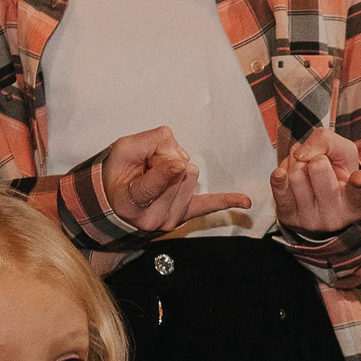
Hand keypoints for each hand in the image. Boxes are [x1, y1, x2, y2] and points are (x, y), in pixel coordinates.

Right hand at [105, 126, 251, 232]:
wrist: (116, 200)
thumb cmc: (118, 174)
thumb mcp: (122, 150)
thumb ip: (149, 142)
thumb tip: (177, 153)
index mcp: (132, 201)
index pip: (152, 185)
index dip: (165, 171)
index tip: (177, 165)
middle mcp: (154, 215)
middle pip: (178, 170)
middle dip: (166, 158)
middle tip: (147, 167)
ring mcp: (171, 219)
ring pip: (192, 175)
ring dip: (178, 167)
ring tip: (157, 175)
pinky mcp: (185, 215)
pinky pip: (209, 205)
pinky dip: (226, 201)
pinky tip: (244, 202)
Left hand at [270, 129, 360, 233]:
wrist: (318, 203)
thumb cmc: (336, 174)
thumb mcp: (343, 154)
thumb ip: (328, 142)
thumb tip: (299, 154)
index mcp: (355, 204)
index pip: (358, 192)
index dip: (359, 183)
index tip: (360, 178)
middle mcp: (335, 217)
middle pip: (317, 167)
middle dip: (316, 158)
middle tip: (321, 167)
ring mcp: (310, 221)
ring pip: (295, 174)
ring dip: (297, 165)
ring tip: (306, 174)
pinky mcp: (288, 218)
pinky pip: (278, 184)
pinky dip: (280, 174)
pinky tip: (286, 176)